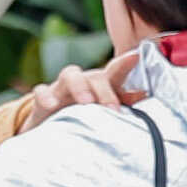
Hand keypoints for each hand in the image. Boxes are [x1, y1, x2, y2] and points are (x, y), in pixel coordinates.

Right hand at [0, 62, 136, 141]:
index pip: (114, 72)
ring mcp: (61, 89)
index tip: (136, 57)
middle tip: (112, 107)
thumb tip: (145, 92)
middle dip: (104, 90)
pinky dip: (46, 96)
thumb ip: (122, 100)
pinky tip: (53, 106)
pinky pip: (41, 92)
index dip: (125, 64)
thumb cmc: (82, 115)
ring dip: (80, 87)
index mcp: (100, 86)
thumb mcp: (101, 109)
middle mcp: (82, 82)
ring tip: (86, 103)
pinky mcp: (42, 101)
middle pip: (95, 76)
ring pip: (70, 74)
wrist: (49, 129)